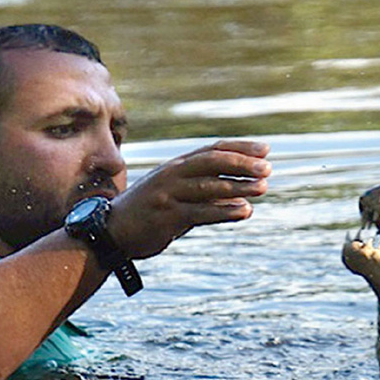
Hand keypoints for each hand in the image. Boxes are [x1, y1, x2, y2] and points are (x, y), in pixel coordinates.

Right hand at [107, 140, 270, 258]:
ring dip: (238, 187)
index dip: (240, 148)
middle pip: (212, 163)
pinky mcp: (166, 217)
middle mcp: (172, 175)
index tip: (265, 150)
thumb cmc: (149, 212)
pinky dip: (224, 210)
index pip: (212, 150)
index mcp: (176, 166)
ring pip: (209, 187)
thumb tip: (240, 193)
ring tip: (263, 188)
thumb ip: (202, 190)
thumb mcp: (174, 193)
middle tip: (267, 168)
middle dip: (241, 164)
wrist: (112, 231)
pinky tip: (244, 210)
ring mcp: (168, 195)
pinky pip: (200, 212)